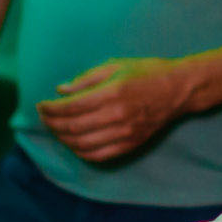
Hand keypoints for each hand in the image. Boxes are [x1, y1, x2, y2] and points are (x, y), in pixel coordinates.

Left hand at [35, 58, 193, 162]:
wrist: (180, 89)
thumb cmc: (148, 72)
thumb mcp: (116, 66)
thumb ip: (86, 79)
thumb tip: (61, 91)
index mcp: (113, 93)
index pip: (71, 107)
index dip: (51, 109)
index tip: (41, 106)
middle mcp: (118, 116)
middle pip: (73, 127)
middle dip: (52, 124)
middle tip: (45, 117)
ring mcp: (126, 133)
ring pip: (83, 144)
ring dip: (64, 139)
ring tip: (56, 130)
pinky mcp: (132, 143)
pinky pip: (100, 155)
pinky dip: (81, 152)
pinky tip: (74, 143)